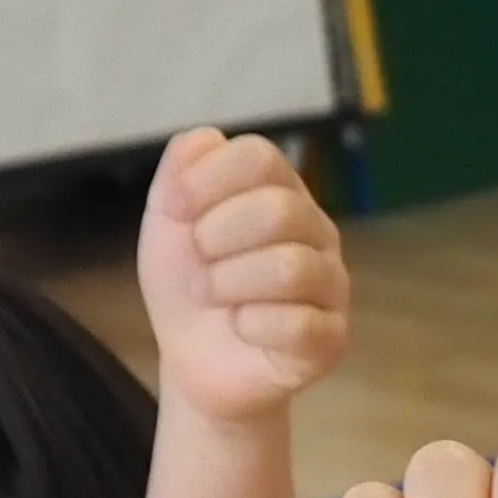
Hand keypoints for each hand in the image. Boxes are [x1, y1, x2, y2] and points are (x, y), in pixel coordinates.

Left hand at [135, 129, 345, 424]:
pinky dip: (251, 324)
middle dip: (218, 235)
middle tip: (198, 259)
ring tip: (209, 295)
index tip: (175, 209)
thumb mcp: (167, 222)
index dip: (209, 179)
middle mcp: (316, 232)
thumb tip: (207, 137)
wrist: (194, 361)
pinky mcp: (331, 339)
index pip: (261, 157)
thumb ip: (181, 172)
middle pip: (280, 209)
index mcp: (281, 192)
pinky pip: (298, 324)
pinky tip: (240, 327)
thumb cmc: (189, 284)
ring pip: (290, 267)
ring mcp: (330, 286)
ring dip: (229, 282)